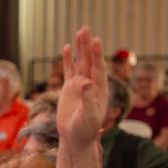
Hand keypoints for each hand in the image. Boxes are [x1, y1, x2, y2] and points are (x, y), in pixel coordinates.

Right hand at [56, 28, 107, 150]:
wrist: (75, 138)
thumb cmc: (85, 130)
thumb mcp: (88, 116)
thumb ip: (87, 99)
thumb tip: (85, 82)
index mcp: (99, 90)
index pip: (98, 68)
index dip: (97, 54)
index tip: (95, 40)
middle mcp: (91, 84)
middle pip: (90, 61)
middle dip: (88, 45)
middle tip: (86, 29)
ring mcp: (80, 85)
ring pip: (81, 63)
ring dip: (81, 48)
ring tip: (80, 32)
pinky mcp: (70, 89)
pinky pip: (69, 71)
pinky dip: (69, 60)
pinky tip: (68, 47)